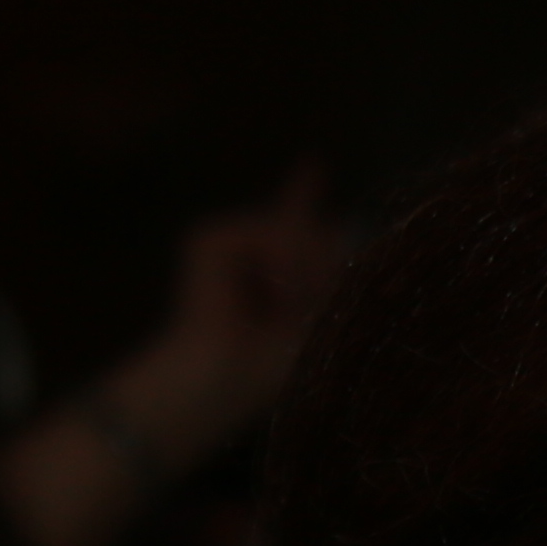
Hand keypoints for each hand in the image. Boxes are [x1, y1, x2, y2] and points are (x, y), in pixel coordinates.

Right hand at [131, 160, 351, 462]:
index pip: (294, 225)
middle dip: (320, 266)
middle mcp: (248, 253)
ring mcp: (226, 242)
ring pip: (293, 228)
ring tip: (283, 309)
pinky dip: (277, 259)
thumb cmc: (270, 367)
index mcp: (272, 275)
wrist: (222, 382)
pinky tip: (268, 292)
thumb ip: (331, 270)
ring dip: (303, 270)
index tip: (313, 162)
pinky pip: (264, 229)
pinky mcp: (206, 237)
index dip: (303, 193)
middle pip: (308, 227)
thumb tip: (340, 221)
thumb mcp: (319, 317)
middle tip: (298, 310)